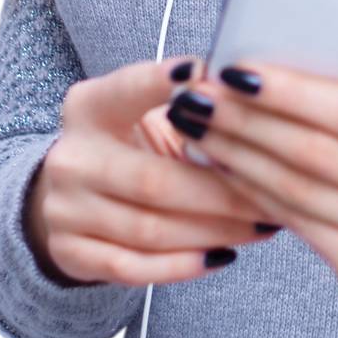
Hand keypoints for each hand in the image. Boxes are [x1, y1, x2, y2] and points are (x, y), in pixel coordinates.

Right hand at [23, 59, 284, 287]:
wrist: (74, 194)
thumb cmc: (129, 144)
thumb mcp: (144, 113)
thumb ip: (187, 107)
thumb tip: (249, 98)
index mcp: (89, 106)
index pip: (126, 89)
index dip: (161, 81)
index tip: (203, 69)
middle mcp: (70, 157)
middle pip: (153, 180)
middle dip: (222, 193)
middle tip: (272, 194)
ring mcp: (65, 210)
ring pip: (151, 230)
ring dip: (215, 230)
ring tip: (261, 225)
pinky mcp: (71, 254)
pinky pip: (134, 267)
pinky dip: (183, 265)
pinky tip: (221, 255)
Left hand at [165, 61, 337, 307]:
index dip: (294, 93)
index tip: (238, 71)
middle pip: (317, 153)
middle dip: (249, 120)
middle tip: (198, 96)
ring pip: (298, 190)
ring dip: (237, 154)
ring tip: (197, 125)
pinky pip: (296, 222)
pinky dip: (251, 190)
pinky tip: (222, 164)